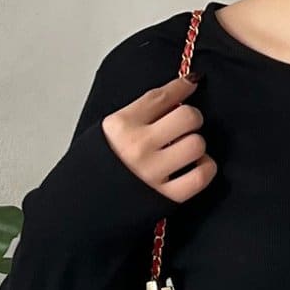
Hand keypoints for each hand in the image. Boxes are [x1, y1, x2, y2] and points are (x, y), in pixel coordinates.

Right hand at [102, 72, 215, 202]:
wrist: (83, 205)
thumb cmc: (98, 166)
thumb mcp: (109, 131)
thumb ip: (139, 114)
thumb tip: (176, 96)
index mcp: (121, 124)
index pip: (161, 97)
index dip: (182, 87)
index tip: (191, 83)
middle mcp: (138, 146)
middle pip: (187, 116)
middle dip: (191, 118)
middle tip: (183, 126)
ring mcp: (153, 172)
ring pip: (197, 144)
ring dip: (196, 145)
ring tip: (184, 150)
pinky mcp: (166, 196)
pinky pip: (201, 176)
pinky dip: (205, 168)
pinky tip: (196, 166)